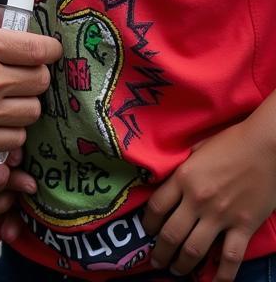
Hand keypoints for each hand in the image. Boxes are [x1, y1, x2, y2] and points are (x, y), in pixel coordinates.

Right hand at [0, 3, 59, 154]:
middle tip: (22, 73)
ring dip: (24, 103)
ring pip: (32, 111)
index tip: (47, 52)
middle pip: (40, 81)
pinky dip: (10, 130)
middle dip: (35, 75)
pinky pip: (15, 138)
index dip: (50, 50)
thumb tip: (13, 18)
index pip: (40, 49)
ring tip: (7, 97)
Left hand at [143, 116, 275, 280]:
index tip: (147, 231)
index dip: (148, 223)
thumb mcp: (196, 151)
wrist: (265, 146)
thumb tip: (169, 183)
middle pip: (171, 233)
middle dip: (161, 252)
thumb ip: (183, 171)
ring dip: (182, 265)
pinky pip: (230, 257)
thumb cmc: (230, 142)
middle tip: (157, 262)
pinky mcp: (244, 226)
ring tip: (176, 272)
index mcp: (183, 177)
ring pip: (194, 249)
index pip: (157, 207)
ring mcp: (221, 215)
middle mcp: (197, 199)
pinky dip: (222, 275)